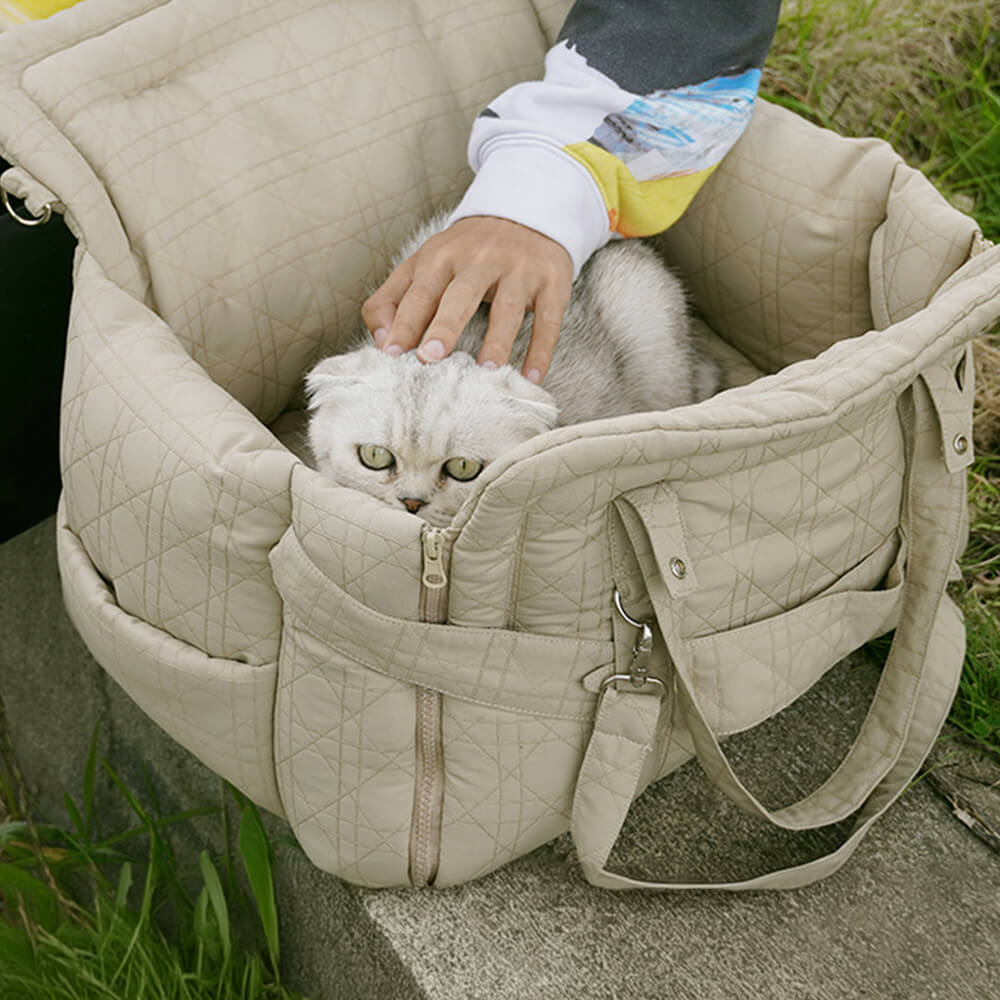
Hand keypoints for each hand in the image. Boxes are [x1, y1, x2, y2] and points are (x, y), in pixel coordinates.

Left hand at [361, 216, 572, 382]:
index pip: (420, 292)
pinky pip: (549, 319)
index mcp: (442, 256)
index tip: (391, 353)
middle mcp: (481, 259)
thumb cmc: (466, 254)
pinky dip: (542, 349)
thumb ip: (392, 299)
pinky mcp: (552, 282)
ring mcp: (519, 270)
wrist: (526, 213)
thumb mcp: (424, 264)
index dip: (404, 322)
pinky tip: (532, 377)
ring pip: (508, 308)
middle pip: (461, 294)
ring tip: (487, 371)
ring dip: (498, 340)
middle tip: (430, 357)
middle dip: (445, 325)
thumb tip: (381, 342)